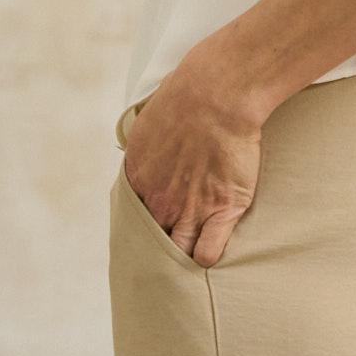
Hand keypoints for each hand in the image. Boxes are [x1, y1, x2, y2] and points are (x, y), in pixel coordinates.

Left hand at [123, 50, 263, 267]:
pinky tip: (212, 247)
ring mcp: (190, 210)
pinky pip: (208, 253)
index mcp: (137, 179)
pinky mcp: (223, 211)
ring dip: (181, 257)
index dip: (143, 224)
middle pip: (150, 245)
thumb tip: (147, 143)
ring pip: (177, 255)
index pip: (132, 219)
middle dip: (158, 251)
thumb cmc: (185, 95)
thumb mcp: (149, 119)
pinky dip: (209, 254)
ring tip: (189, 260)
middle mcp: (159, 202)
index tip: (152, 226)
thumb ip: (145, 143)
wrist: (217, 95)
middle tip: (167, 253)